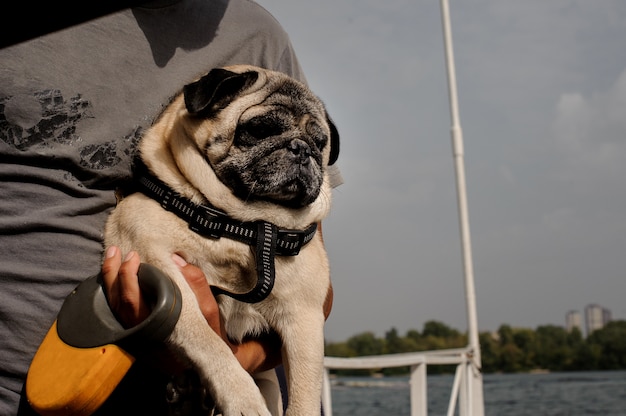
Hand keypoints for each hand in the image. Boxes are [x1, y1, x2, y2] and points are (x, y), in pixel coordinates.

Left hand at [101, 246, 281, 372]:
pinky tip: (113, 275)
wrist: (207, 356)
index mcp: (155, 325)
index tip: (133, 256)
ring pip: (113, 306)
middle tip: (117, 251)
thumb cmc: (207, 329)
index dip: (128, 275)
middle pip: (118, 300)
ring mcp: (135, 332)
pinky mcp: (135, 331)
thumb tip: (175, 259)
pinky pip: (116, 309)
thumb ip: (193, 282)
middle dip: (114, 273)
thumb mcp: (207, 306)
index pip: (132, 299)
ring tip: (112, 256)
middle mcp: (140, 330)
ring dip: (109, 280)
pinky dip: (112, 291)